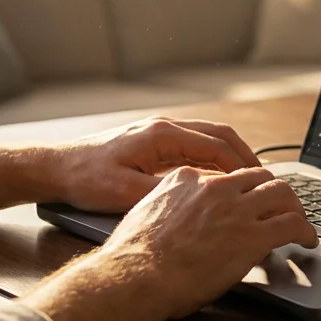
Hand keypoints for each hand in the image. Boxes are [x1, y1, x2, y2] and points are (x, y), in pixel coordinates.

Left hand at [50, 117, 259, 212]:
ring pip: (207, 140)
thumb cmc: (86, 178)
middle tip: (264, 180)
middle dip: (245, 157)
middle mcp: (164, 128)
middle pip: (219, 136)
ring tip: (248, 181)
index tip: (260, 183)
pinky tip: (217, 181)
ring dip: (230, 158)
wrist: (55, 169)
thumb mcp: (129, 192)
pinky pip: (192, 148)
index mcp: (162, 135)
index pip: (217, 145)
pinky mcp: (152, 143)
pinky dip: (212, 161)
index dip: (242, 165)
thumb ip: (172, 191)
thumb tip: (209, 193)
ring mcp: (158, 133)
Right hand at [100, 166, 316, 317]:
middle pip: (259, 176)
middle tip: (281, 207)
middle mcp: (215, 186)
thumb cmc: (133, 257)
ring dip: (295, 207)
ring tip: (301, 222)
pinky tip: (309, 242)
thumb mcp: (147, 216)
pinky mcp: (253, 235)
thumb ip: (169, 209)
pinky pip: (293, 225)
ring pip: (282, 193)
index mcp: (187, 178)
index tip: (247, 200)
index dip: (242, 189)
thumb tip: (177, 222)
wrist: (135, 276)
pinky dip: (307, 232)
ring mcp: (236, 208)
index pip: (226, 175)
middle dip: (273, 191)